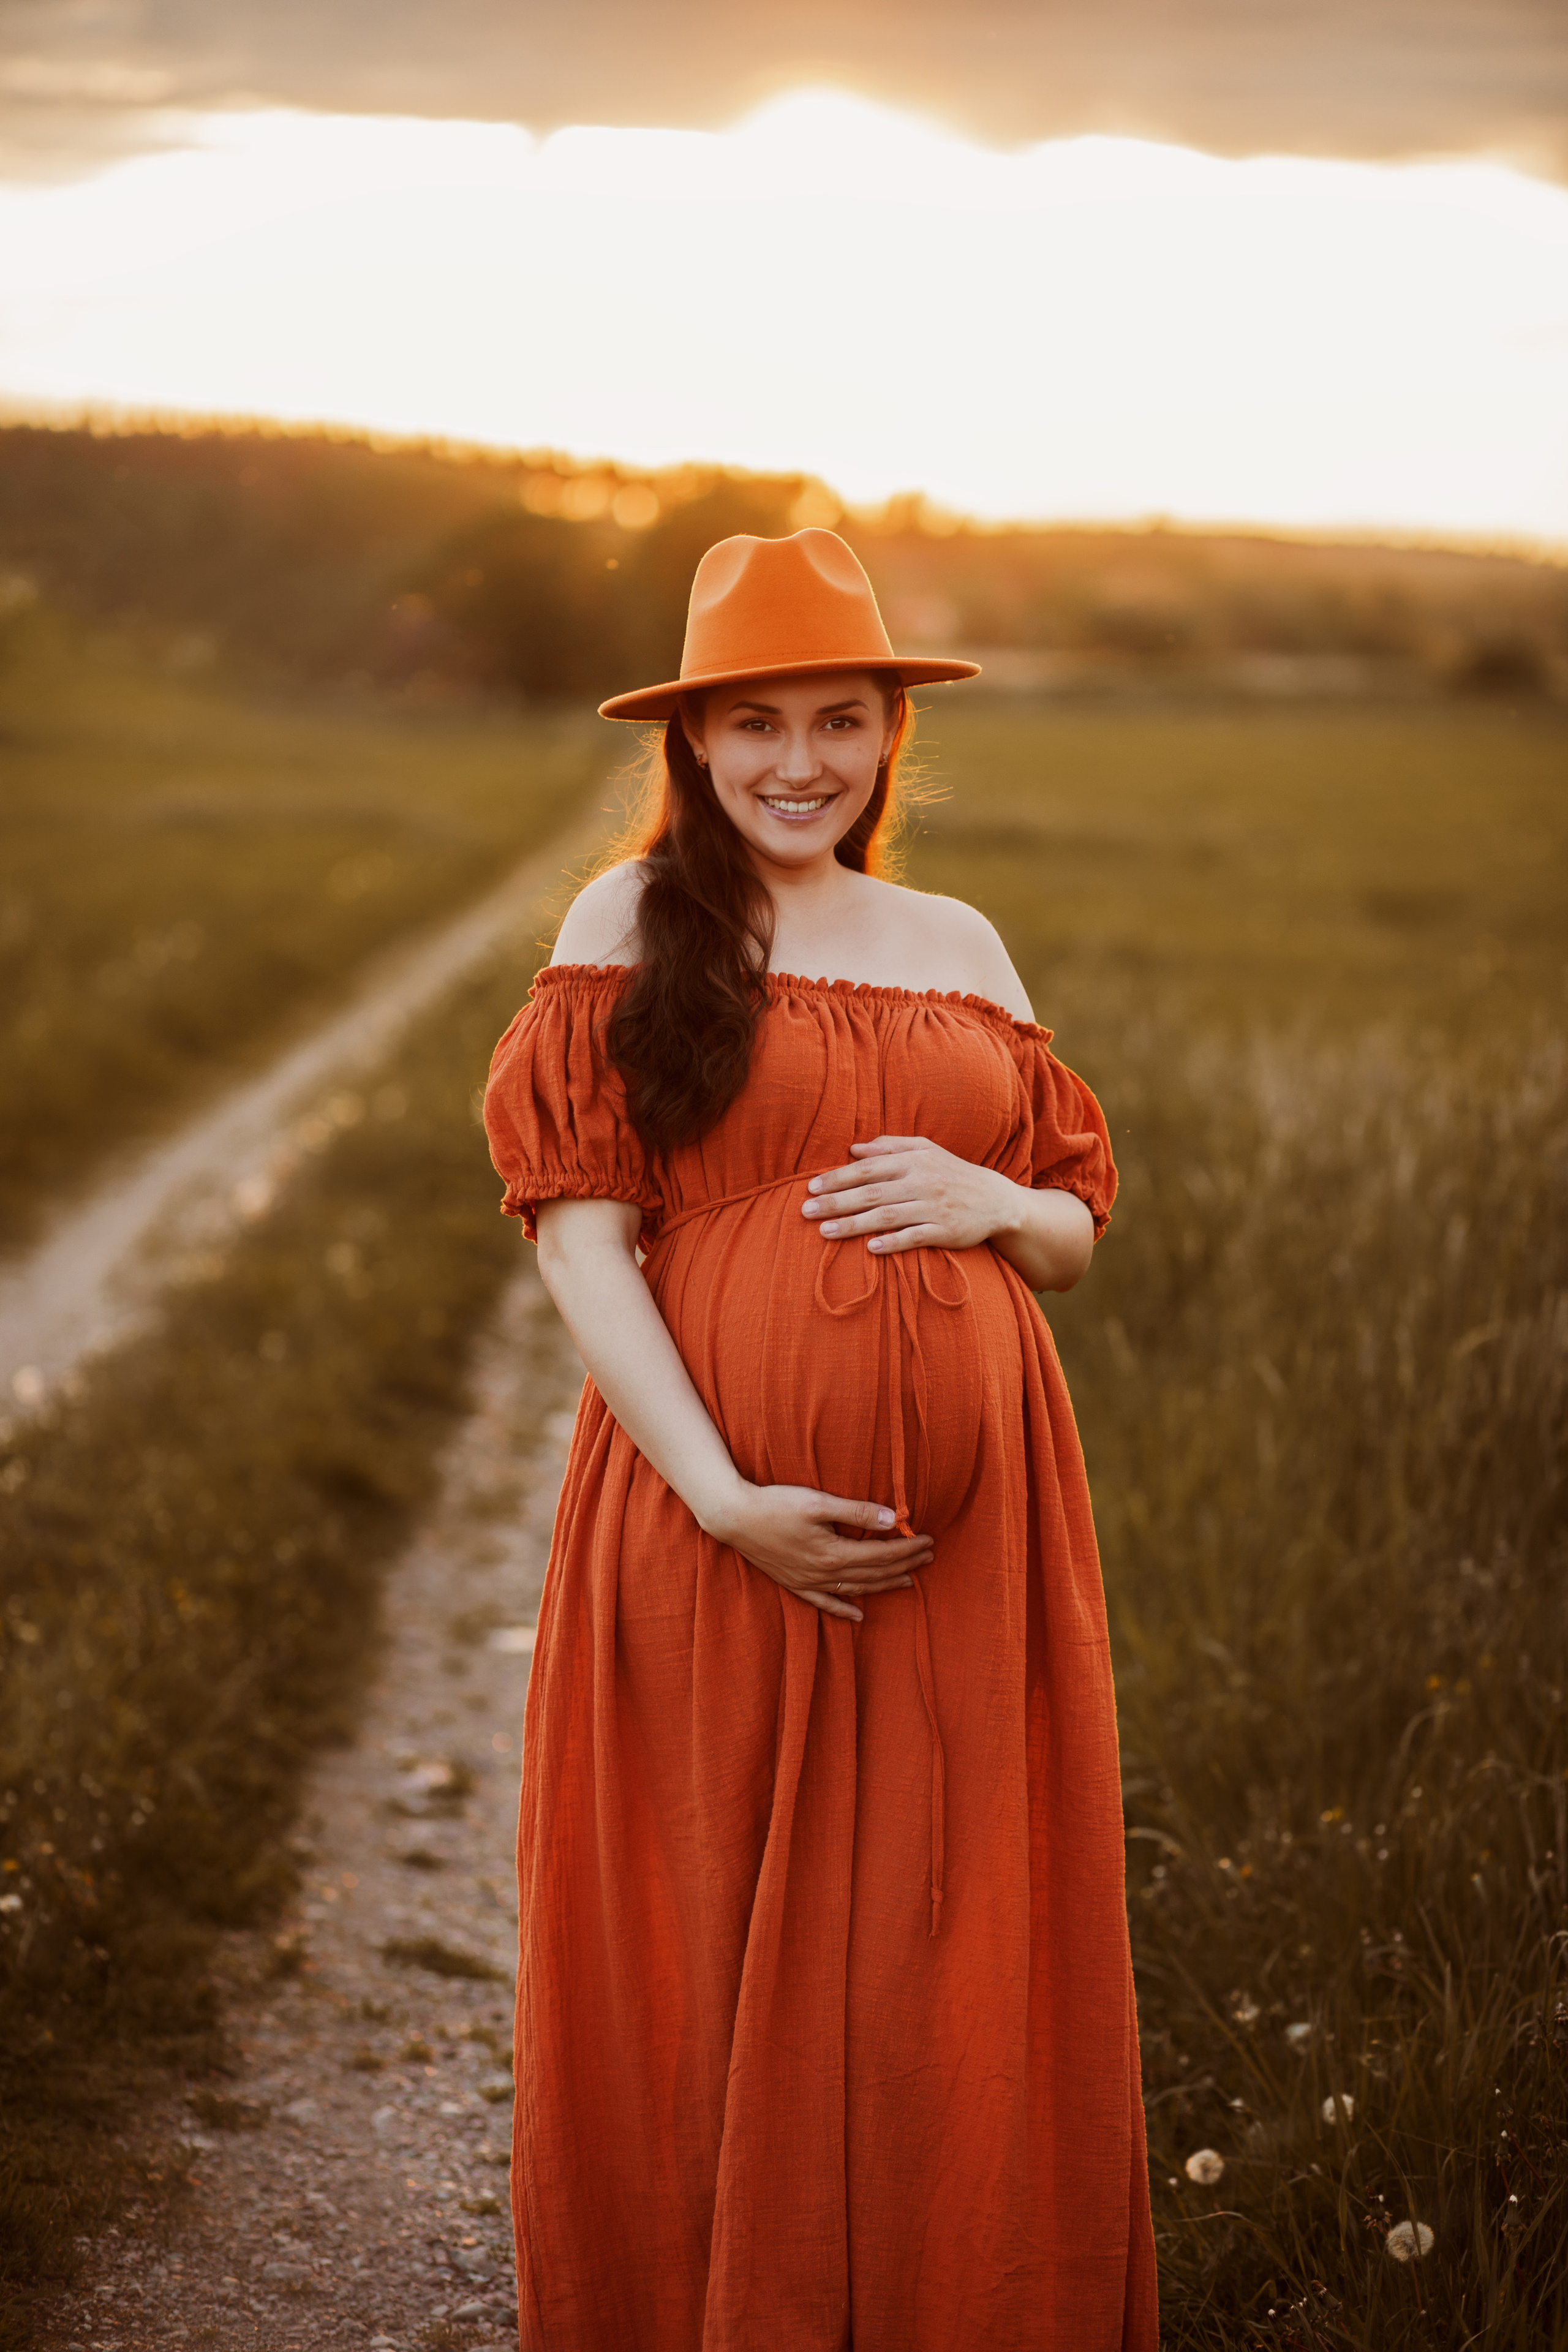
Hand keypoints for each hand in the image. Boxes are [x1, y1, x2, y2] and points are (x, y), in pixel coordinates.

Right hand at [703, 1479, 933, 1621]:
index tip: (929, 1540)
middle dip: (905, 1565)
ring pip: (856, 1589)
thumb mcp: (818, 1502)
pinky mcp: (794, 1583)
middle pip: (874, 1572)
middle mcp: (824, 1573)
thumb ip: (857, 1512)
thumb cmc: (775, 1504)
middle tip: (929, 1557)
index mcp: (834, 1553)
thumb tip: (893, 1519)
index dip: (908, 1548)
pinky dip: (844, 1609)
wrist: (733, 1517)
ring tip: (907, 1582)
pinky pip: (825, 1603)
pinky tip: (859, 1615)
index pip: (882, 1554)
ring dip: (883, 1585)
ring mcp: (808, 1582)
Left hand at [801, 1134, 1016, 1255]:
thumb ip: (890, 1146)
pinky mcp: (946, 1231)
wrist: (997, 1200)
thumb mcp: (926, 1150)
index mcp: (914, 1161)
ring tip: (826, 1232)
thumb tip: (853, 1148)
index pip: (868, 1168)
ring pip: (888, 1216)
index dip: (838, 1177)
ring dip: (855, 1224)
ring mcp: (934, 1207)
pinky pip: (915, 1237)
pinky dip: (893, 1242)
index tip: (811, 1187)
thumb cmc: (953, 1173)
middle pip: (872, 1192)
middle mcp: (922, 1182)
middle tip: (806, 1211)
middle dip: (837, 1202)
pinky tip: (870, 1249)